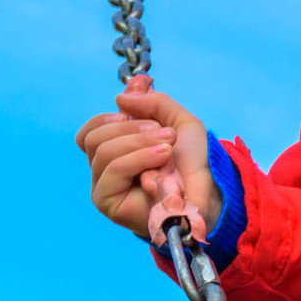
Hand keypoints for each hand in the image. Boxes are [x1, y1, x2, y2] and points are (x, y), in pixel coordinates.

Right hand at [76, 80, 219, 241]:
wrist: (210, 189)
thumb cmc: (194, 162)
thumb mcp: (178, 121)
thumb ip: (153, 103)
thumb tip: (120, 97)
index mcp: (115, 152)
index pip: (89, 131)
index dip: (108, 117)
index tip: (136, 112)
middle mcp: (104, 170)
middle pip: (94, 137)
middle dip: (131, 128)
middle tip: (165, 134)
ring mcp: (104, 187)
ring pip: (103, 150)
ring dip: (139, 142)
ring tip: (168, 149)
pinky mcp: (108, 202)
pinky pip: (113, 169)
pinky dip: (139, 158)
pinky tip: (161, 158)